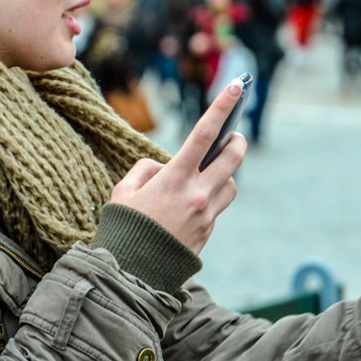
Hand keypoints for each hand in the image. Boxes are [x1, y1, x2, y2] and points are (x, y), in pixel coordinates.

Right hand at [109, 80, 246, 253]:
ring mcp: (207, 215)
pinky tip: (193, 203)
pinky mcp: (208, 233)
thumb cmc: (122, 228)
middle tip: (234, 136)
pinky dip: (211, 199)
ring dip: (226, 174)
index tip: (237, 87)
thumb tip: (163, 167)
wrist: (131, 274)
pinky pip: (218, 208)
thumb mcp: (123, 192)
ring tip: (211, 172)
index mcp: (175, 178)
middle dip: (237, 141)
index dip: (223, 106)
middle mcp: (197, 195)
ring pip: (232, 185)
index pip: (205, 133)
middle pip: (233, 157)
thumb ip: (144, 170)